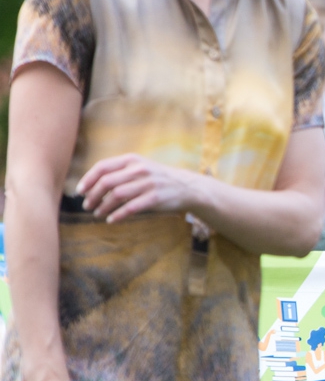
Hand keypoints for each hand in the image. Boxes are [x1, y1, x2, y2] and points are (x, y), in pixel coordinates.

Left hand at [77, 154, 200, 222]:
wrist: (187, 187)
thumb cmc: (157, 179)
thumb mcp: (140, 168)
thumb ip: (119, 172)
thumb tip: (92, 184)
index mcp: (132, 160)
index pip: (102, 167)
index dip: (88, 179)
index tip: (80, 191)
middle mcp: (139, 170)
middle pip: (106, 182)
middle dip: (93, 196)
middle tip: (87, 206)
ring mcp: (148, 183)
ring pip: (116, 195)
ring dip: (103, 206)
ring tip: (97, 214)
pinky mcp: (155, 198)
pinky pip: (131, 208)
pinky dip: (118, 215)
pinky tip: (111, 220)